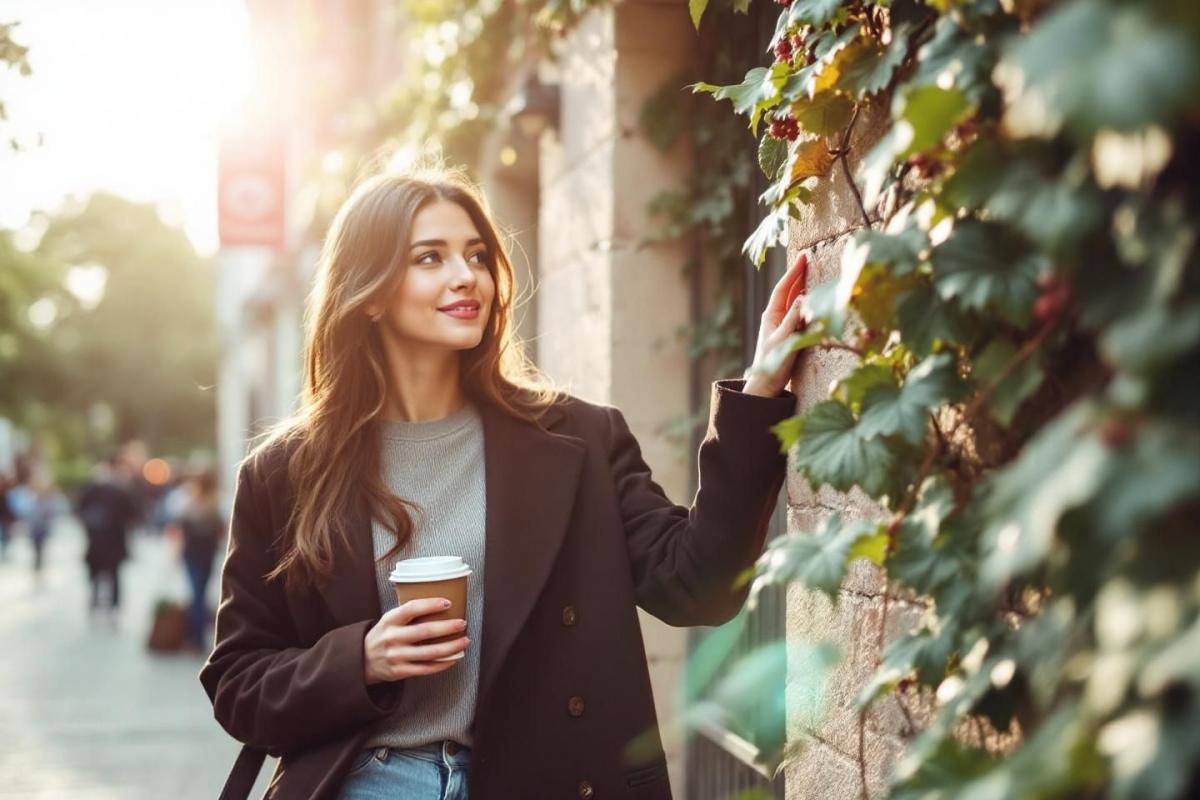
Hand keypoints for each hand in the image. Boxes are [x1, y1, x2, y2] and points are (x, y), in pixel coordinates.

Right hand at [363, 598, 469, 684]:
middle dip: (448, 627)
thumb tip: (442, 605)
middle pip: (425, 631)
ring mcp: (396, 656)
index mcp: (390, 620)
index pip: (412, 608)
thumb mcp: (389, 620)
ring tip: (464, 641)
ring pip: (430, 652)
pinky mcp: (400, 671)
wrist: (362, 660)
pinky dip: (443, 663)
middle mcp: (392, 637)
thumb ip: (408, 614)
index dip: (431, 604)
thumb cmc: (384, 635)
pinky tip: (454, 658)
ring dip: (451, 647)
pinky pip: (426, 668)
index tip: (448, 602)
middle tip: (462, 623)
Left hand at [743, 253, 809, 396]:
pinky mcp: (790, 333)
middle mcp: (776, 316)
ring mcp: (783, 324)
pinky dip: (806, 302)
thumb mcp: (784, 341)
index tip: (803, 257)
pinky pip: (799, 312)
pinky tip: (812, 297)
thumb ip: (793, 320)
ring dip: (803, 286)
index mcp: (772, 315)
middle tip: (809, 258)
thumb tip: (802, 298)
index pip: (784, 288)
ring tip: (812, 272)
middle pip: (789, 290)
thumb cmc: (773, 364)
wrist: (767, 384)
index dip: (794, 272)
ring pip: (794, 300)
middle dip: (799, 274)